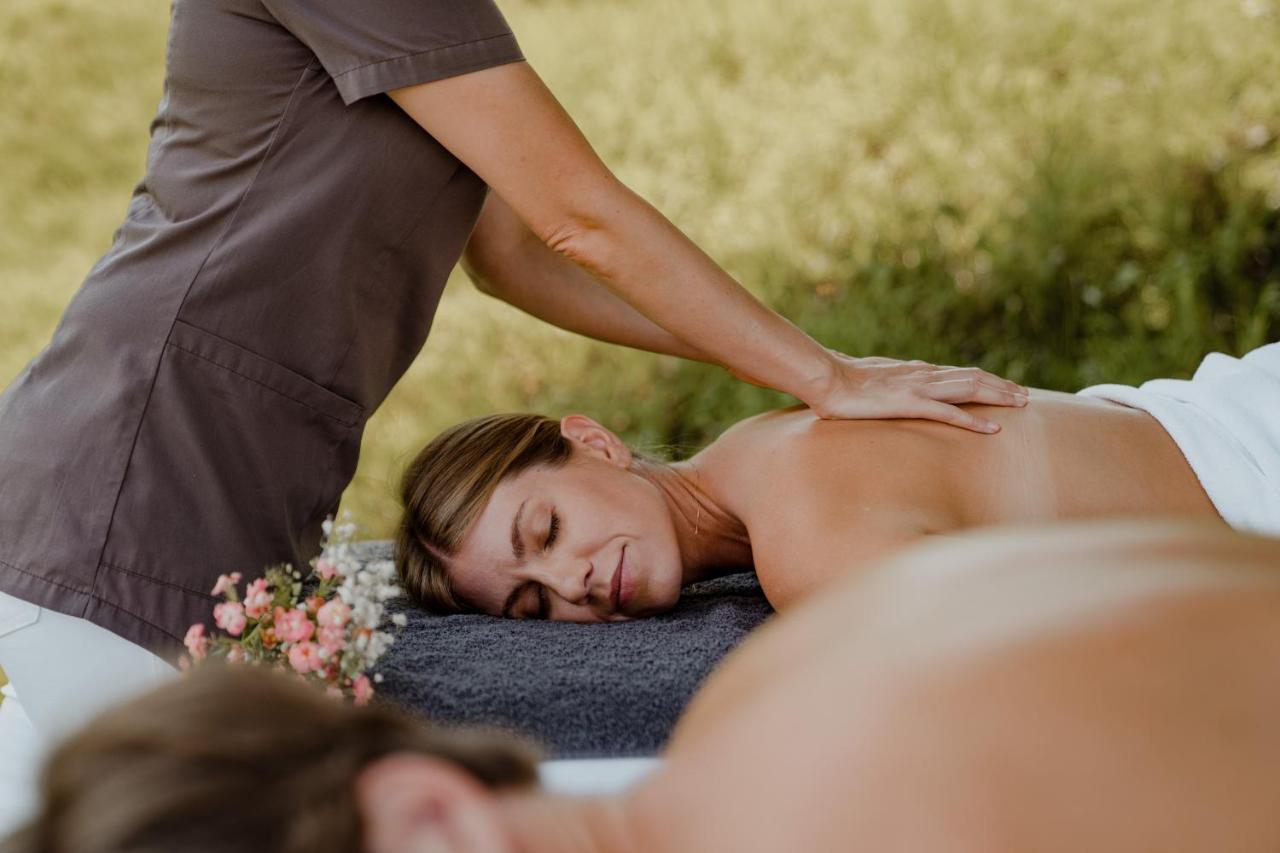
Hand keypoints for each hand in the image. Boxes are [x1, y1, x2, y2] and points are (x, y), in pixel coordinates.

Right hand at [803, 351, 1029, 433]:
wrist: (826, 378)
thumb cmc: (842, 382)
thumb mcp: (874, 381)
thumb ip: (892, 383)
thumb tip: (897, 389)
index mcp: (915, 372)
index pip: (959, 374)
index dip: (986, 379)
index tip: (1006, 386)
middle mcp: (923, 376)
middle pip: (972, 378)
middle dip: (1001, 386)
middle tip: (1026, 396)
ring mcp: (918, 389)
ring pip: (969, 390)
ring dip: (998, 396)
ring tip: (1021, 404)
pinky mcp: (909, 403)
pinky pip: (949, 413)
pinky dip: (973, 421)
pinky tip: (993, 429)